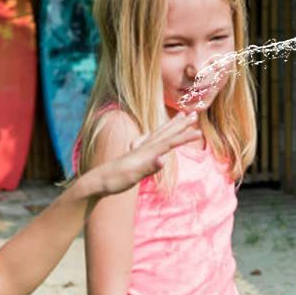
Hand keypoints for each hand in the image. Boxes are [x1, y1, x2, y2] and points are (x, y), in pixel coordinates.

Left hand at [79, 113, 202, 198]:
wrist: (96, 181)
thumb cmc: (114, 180)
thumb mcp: (132, 176)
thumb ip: (148, 168)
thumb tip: (163, 159)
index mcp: (145, 152)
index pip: (169, 143)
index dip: (184, 137)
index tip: (199, 132)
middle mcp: (143, 147)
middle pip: (166, 132)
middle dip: (181, 124)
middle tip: (195, 113)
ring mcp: (138, 149)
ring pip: (159, 133)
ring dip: (172, 125)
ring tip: (182, 116)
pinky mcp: (134, 154)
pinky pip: (151, 139)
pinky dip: (158, 134)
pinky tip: (156, 134)